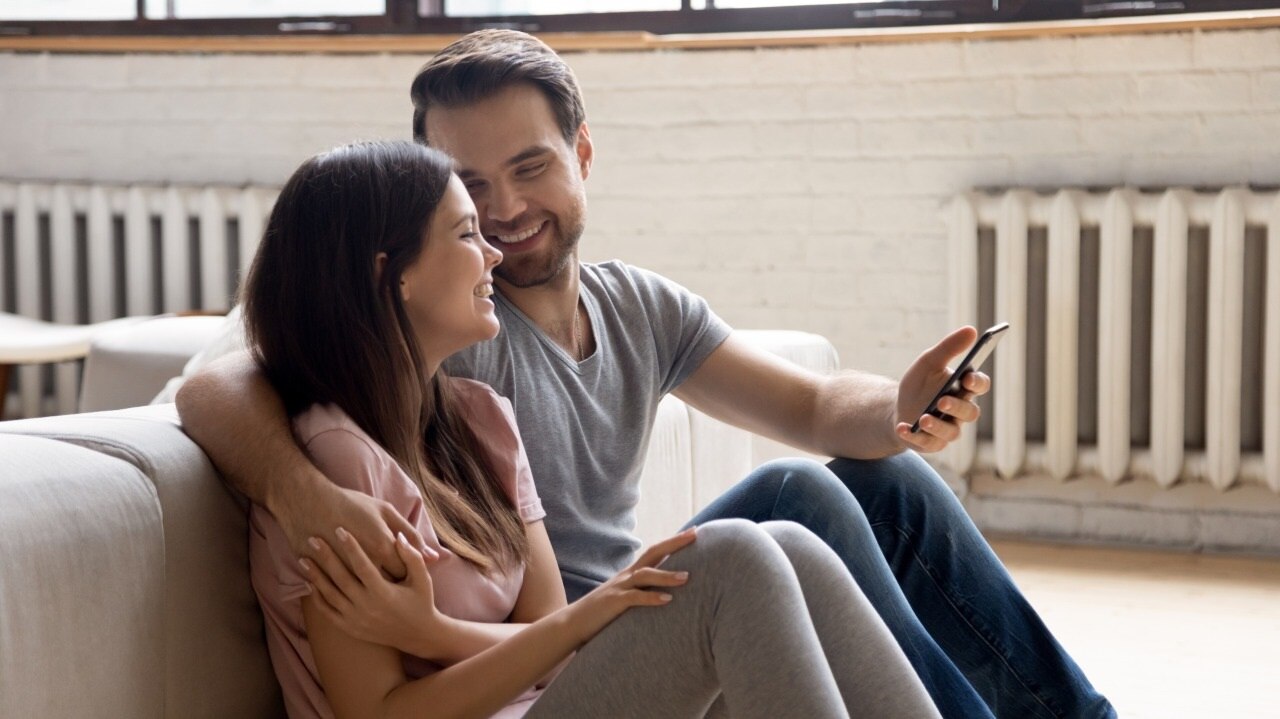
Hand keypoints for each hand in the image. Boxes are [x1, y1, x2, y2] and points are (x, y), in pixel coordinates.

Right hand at [280, 482, 426, 579]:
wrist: (308, 501)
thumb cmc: (351, 504)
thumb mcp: (386, 511)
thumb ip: (411, 535)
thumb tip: (435, 557)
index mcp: (382, 546)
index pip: (404, 573)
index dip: (405, 573)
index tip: (401, 569)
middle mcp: (364, 563)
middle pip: (385, 586)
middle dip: (390, 584)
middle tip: (386, 575)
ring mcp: (341, 572)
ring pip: (363, 593)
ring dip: (368, 590)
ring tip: (369, 581)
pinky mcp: (322, 576)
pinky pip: (339, 594)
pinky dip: (347, 591)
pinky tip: (349, 582)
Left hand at [300, 529, 442, 654]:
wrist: (418, 635)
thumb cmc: (421, 602)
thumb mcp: (422, 579)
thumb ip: (411, 557)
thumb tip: (398, 537)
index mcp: (383, 593)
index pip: (362, 565)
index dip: (351, 547)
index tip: (340, 530)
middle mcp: (366, 606)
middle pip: (340, 578)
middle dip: (326, 557)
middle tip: (313, 538)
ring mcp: (356, 619)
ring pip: (330, 595)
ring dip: (315, 576)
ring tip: (303, 558)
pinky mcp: (350, 628)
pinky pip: (328, 612)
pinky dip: (317, 598)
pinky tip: (310, 583)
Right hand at [564, 528, 696, 645]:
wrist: (573, 623)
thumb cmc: (603, 612)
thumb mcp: (625, 597)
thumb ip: (642, 591)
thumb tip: (666, 591)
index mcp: (631, 573)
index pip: (656, 551)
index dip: (674, 541)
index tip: (695, 531)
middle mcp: (627, 576)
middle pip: (653, 553)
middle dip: (674, 543)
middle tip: (695, 535)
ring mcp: (619, 587)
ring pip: (645, 575)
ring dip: (666, 575)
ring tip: (686, 577)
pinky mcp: (614, 603)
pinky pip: (635, 598)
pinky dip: (651, 598)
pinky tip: (667, 600)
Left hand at [894, 326, 991, 452]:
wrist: (897, 408)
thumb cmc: (919, 384)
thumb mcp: (929, 362)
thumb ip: (949, 348)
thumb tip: (971, 330)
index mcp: (963, 388)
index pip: (980, 386)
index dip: (976, 383)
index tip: (967, 378)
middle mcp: (961, 411)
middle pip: (969, 412)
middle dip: (956, 407)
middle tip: (942, 400)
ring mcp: (948, 429)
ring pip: (952, 432)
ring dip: (938, 425)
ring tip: (923, 418)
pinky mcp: (933, 444)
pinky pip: (928, 444)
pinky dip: (914, 436)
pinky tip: (903, 428)